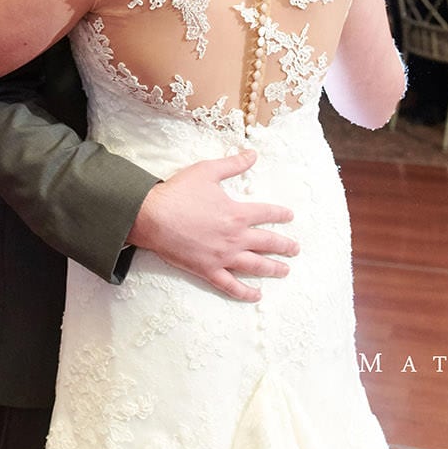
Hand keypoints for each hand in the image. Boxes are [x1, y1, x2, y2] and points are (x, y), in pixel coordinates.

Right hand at [129, 153, 298, 302]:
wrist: (151, 217)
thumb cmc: (178, 193)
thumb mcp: (207, 171)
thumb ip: (233, 164)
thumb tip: (253, 154)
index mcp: (237, 213)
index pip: (267, 213)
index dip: (281, 214)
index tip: (290, 216)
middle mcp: (235, 237)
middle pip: (268, 243)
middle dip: (285, 246)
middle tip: (296, 249)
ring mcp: (223, 257)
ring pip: (255, 266)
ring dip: (273, 269)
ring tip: (285, 270)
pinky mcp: (208, 270)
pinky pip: (231, 285)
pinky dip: (245, 292)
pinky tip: (256, 295)